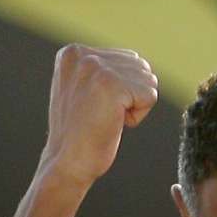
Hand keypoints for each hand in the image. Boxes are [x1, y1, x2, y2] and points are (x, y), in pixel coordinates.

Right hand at [41, 44, 158, 187]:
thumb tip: (139, 62)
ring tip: (106, 119)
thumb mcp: (84, 90)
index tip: (93, 107)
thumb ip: (103, 70)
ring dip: (134, 106)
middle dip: (130, 96)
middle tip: (100, 115)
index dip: (121, 90)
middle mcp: (82, 54)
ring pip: (147, 80)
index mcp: (73, 52)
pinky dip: (137, 116)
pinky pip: (149, 95)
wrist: (67, 163)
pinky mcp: (111, 84)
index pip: (127, 59)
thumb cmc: (80, 134)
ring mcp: (96, 67)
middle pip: (140, 66)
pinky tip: (113, 124)